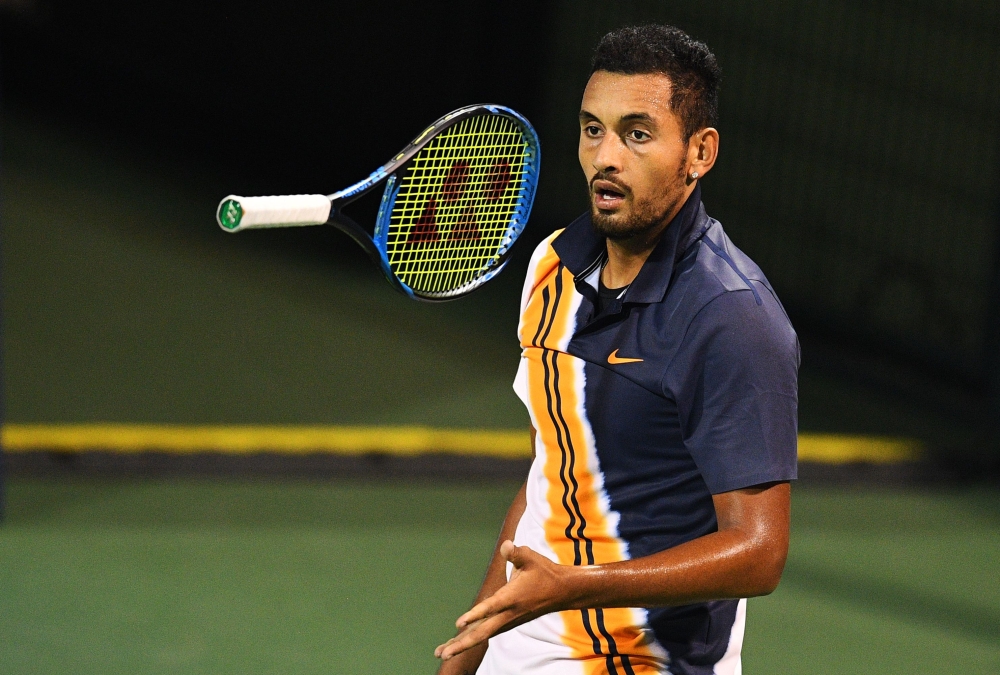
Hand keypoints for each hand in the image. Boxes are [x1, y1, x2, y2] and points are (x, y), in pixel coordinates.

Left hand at [434, 541, 574, 660]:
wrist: (563, 592)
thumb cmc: (545, 573)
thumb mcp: (531, 558)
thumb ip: (516, 553)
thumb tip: (505, 545)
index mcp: (512, 598)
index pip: (490, 607)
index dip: (475, 615)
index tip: (458, 623)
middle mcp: (509, 614)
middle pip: (482, 632)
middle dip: (462, 644)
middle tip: (442, 653)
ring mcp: (509, 620)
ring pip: (483, 635)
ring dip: (463, 644)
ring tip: (442, 652)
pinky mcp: (509, 622)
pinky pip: (488, 632)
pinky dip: (473, 638)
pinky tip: (459, 642)